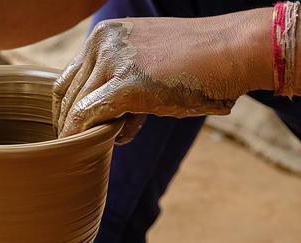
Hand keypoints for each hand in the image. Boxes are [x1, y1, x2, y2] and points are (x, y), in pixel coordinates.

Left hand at [53, 15, 265, 142]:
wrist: (234, 50)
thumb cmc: (197, 62)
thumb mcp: (147, 63)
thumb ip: (120, 82)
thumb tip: (107, 120)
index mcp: (105, 34)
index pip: (69, 78)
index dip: (66, 108)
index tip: (71, 128)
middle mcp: (102, 41)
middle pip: (67, 93)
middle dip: (69, 123)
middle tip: (77, 144)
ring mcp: (113, 60)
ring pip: (75, 106)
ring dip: (80, 132)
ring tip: (96, 145)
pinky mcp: (126, 83)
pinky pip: (88, 115)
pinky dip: (79, 135)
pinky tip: (80, 149)